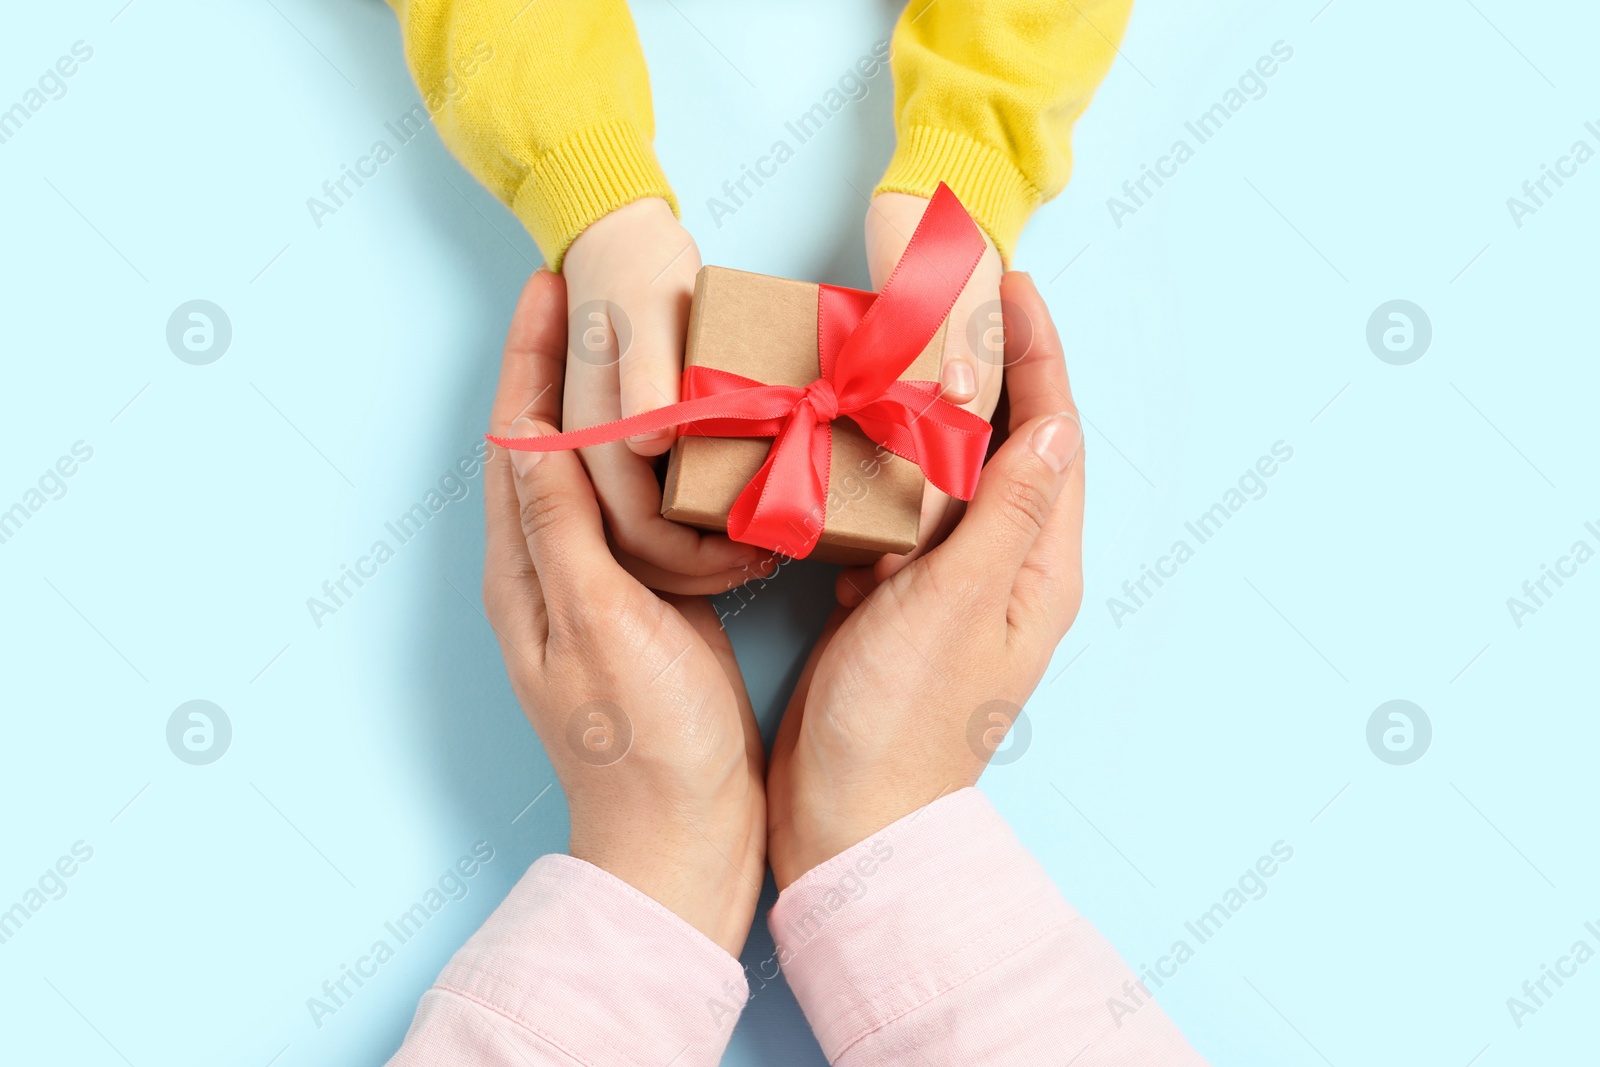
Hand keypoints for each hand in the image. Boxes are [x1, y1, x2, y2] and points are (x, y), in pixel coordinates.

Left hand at [484, 268, 765, 954]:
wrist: (684, 834)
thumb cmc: (643, 744)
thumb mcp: (600, 631)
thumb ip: (564, 535)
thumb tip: (535, 435)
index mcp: (525, 571)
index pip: (516, 437)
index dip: (529, 357)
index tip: (550, 283)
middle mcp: (549, 568)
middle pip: (545, 438)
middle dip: (560, 358)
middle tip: (590, 283)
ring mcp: (597, 583)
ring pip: (592, 466)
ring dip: (607, 395)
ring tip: (642, 335)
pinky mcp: (644, 598)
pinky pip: (636, 507)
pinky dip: (651, 453)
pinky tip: (684, 429)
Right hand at [561, 198, 774, 593]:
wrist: (618, 232)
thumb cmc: (638, 270)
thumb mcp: (649, 319)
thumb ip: (647, 383)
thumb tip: (648, 446)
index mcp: (587, 433)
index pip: (634, 529)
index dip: (691, 556)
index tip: (749, 553)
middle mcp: (583, 453)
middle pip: (633, 547)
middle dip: (696, 565)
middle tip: (763, 558)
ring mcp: (598, 451)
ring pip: (635, 537)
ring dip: (693, 554)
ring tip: (757, 547)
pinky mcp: (619, 443)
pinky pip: (646, 505)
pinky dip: (686, 524)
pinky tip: (735, 516)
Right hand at [767, 272, 1083, 888]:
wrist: (848, 820)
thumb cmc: (901, 722)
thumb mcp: (955, 604)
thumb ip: (1006, 514)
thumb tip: (1049, 424)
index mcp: (1037, 567)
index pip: (1052, 434)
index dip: (1038, 354)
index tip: (1012, 283)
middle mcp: (1005, 570)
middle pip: (1009, 444)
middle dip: (989, 366)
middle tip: (951, 297)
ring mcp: (950, 586)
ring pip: (951, 474)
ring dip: (930, 411)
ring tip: (898, 346)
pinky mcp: (897, 600)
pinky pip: (902, 514)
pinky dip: (883, 467)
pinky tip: (853, 438)